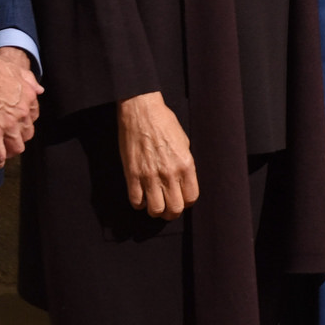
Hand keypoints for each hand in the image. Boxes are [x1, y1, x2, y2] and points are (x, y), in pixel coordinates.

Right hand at [0, 47, 42, 169]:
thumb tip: (39, 90)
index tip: (16, 124)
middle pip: (26, 134)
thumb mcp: (16, 69)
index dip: (24, 122)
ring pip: (16, 147)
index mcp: (29, 98)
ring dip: (9, 151)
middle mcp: (22, 114)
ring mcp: (8, 126)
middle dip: (18, 137)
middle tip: (8, 139)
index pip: (33, 117)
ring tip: (2, 152)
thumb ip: (29, 80)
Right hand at [118, 91, 197, 219]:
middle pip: (174, 209)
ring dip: (155, 210)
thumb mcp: (184, 142)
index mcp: (186, 165)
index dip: (186, 202)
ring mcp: (150, 176)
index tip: (180, 199)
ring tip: (153, 202)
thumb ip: (184, 164)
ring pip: (155, 210)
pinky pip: (136, 201)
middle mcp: (170, 173)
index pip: (191, 198)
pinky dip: (139, 203)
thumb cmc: (164, 122)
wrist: (142, 111)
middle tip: (167, 207)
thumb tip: (183, 181)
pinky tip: (140, 195)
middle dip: (171, 212)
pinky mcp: (133, 175)